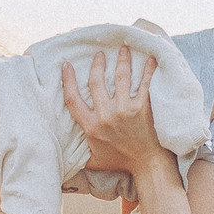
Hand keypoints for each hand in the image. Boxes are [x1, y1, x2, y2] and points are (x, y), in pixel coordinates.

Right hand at [64, 50, 162, 175]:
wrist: (148, 165)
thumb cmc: (121, 162)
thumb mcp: (93, 161)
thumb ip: (78, 154)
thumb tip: (63, 151)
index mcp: (91, 126)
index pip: (73, 99)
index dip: (67, 80)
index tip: (66, 64)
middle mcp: (106, 116)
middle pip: (97, 82)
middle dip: (97, 64)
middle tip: (99, 54)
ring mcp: (125, 110)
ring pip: (121, 77)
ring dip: (121, 60)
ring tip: (123, 48)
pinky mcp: (143, 108)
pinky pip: (145, 83)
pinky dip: (148, 69)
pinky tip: (150, 58)